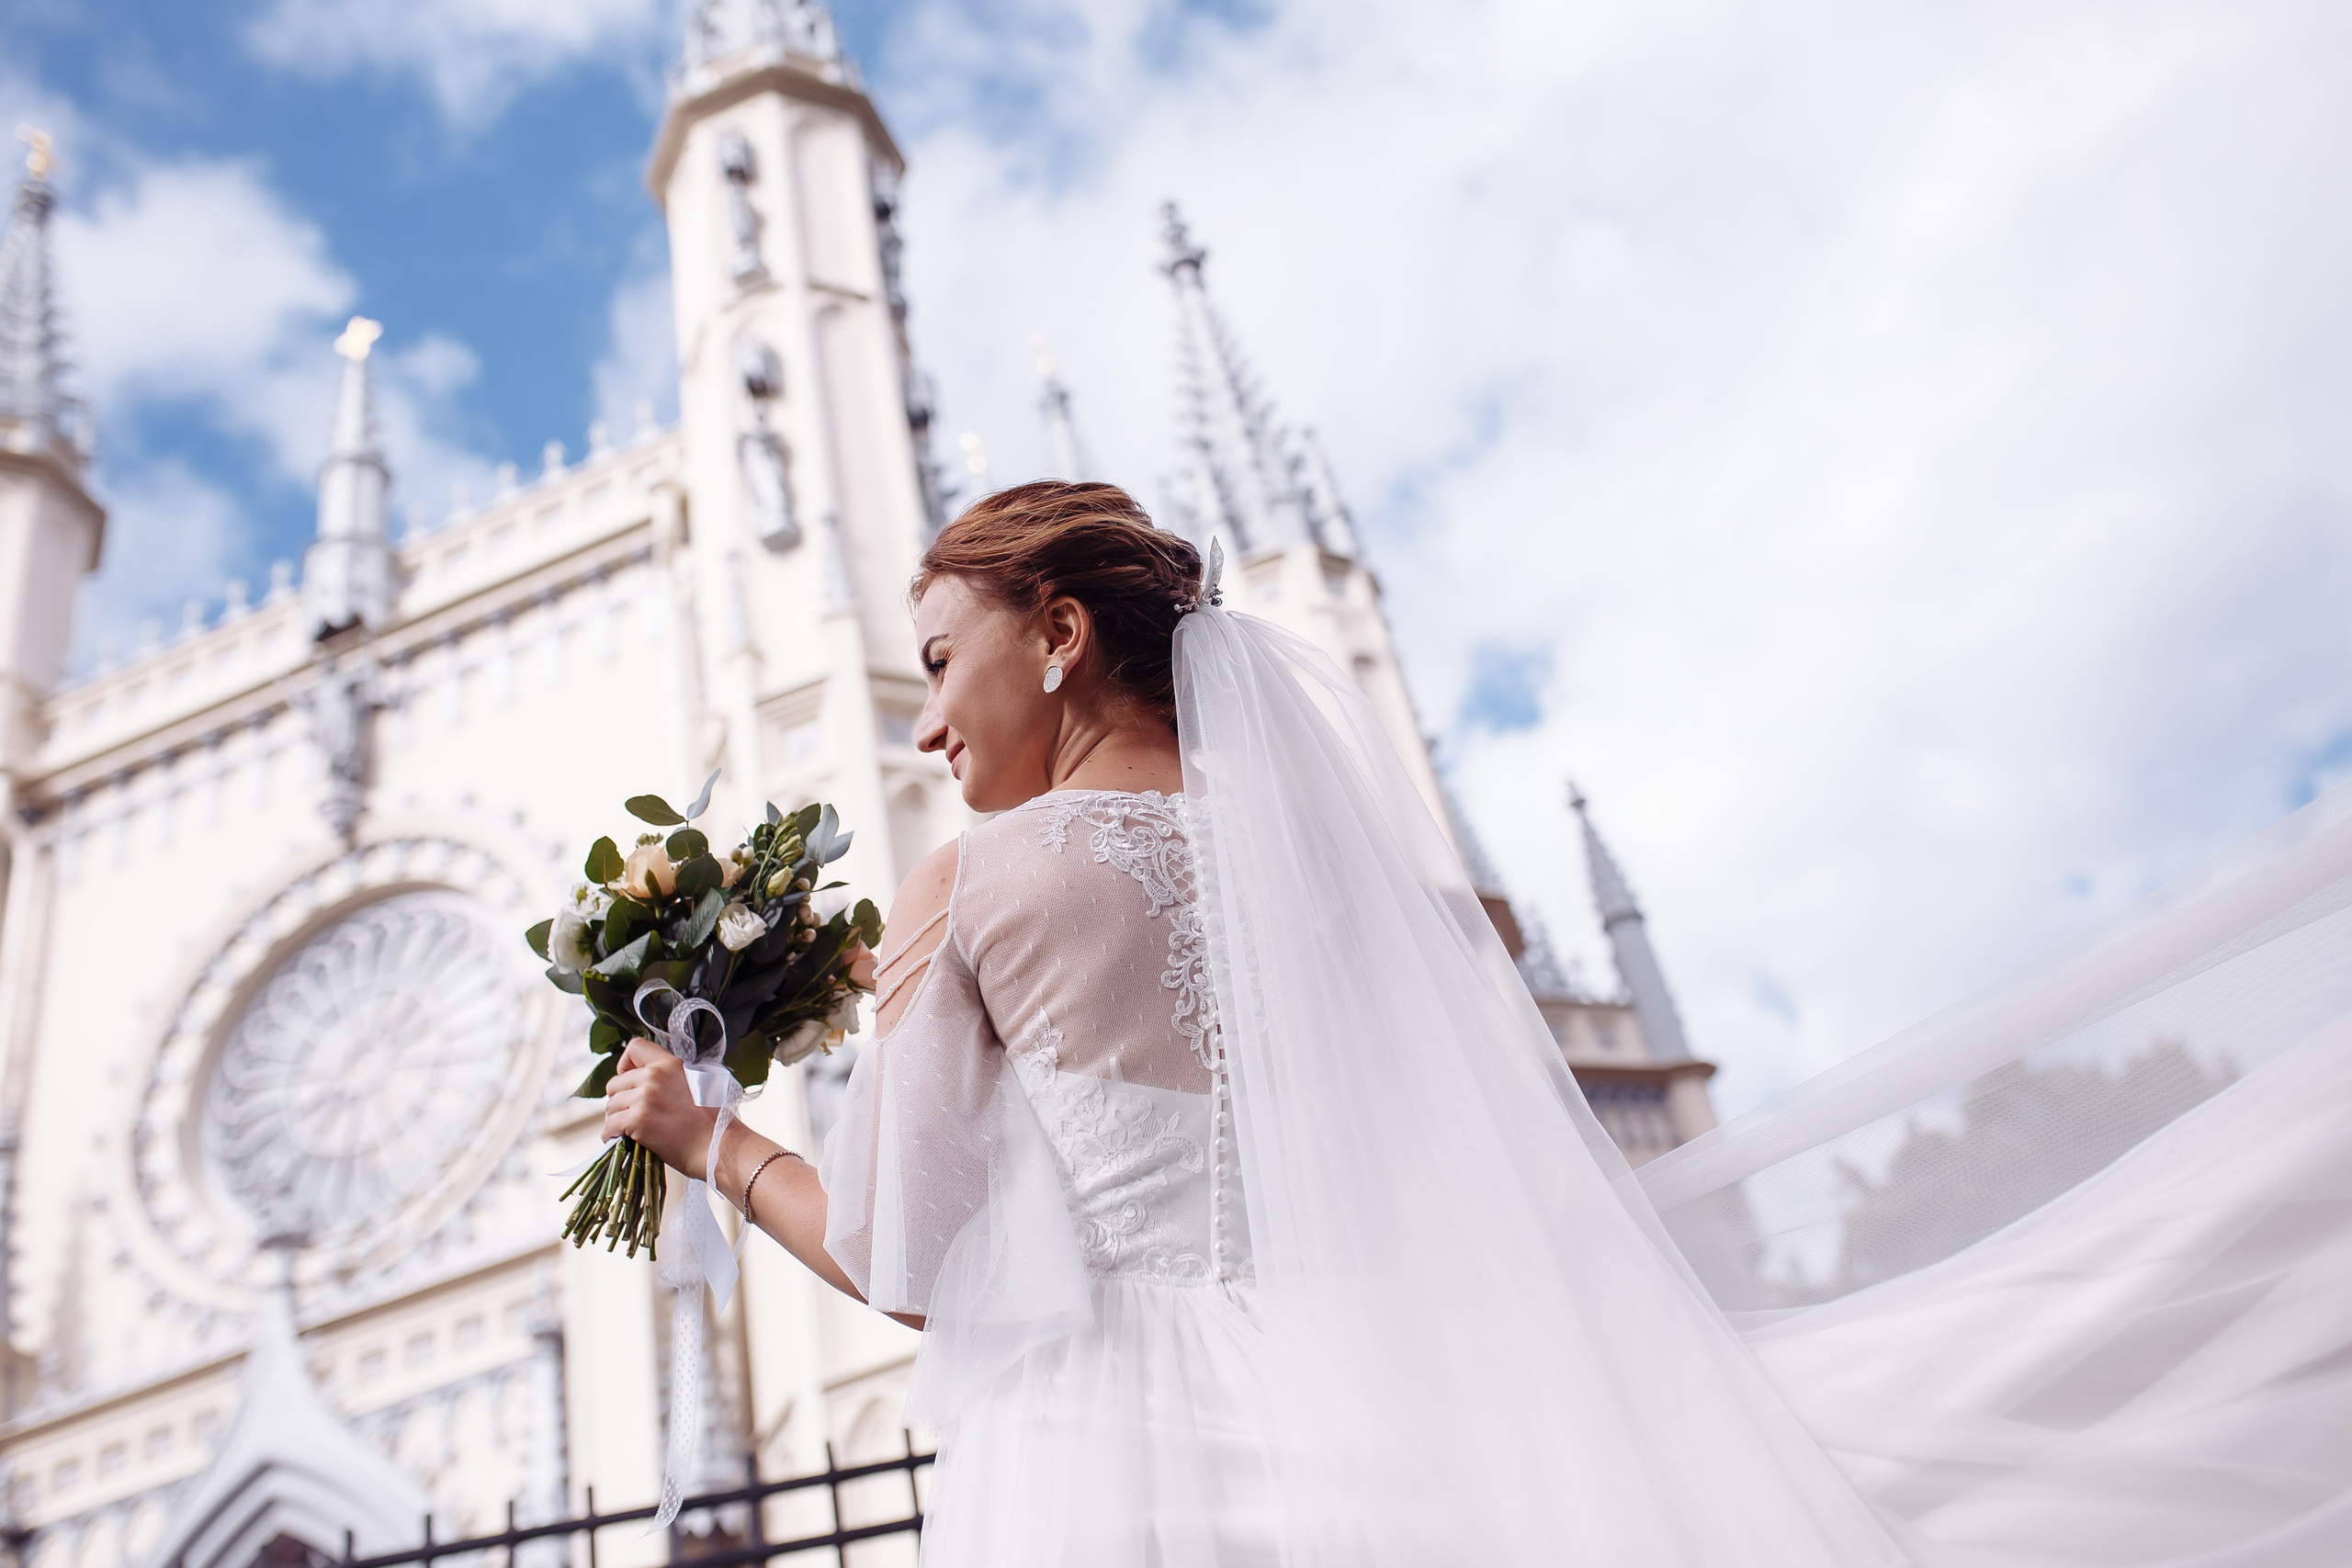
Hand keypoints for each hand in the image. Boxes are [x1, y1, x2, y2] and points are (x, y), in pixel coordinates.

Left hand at [602, 1039, 719, 1178]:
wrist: (717, 1145)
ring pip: (610, 1106)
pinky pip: (609, 1126)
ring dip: (616, 1120)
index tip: (630, 1082)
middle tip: (632, 1115)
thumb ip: (671, 1078)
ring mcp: (645, 1097)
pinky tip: (621, 1141)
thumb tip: (647, 1084)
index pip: (634, 1048)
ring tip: (630, 1131)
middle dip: (620, 1101)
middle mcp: (655, 1076)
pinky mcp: (639, 1119)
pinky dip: (610, 1136)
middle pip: (615, 1083)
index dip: (626, 1066)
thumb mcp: (696, 1084)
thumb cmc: (711, 1122)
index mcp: (670, 1064)